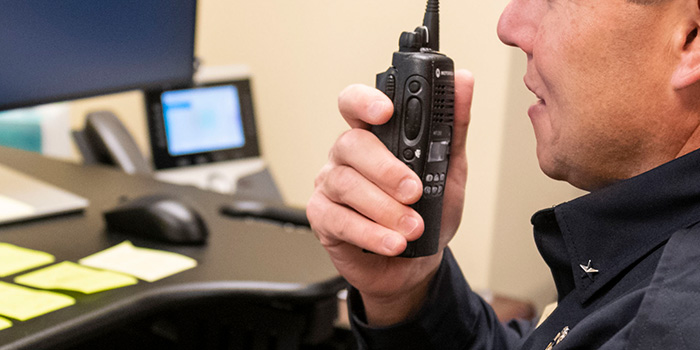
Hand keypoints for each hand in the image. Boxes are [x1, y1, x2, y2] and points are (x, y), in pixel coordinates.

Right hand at [307, 70, 473, 325]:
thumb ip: (453, 126)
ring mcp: (330, 185)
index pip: (356, 103)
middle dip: (386, 169)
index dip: (366, 101)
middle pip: (351, 144)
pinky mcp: (323, 218)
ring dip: (384, 208)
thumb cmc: (427, 214)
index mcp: (374, 136)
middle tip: (414, 190)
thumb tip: (463, 82)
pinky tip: (393, 243)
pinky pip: (339, 220)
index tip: (386, 112)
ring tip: (412, 227)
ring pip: (345, 183)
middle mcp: (347, 156)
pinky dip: (371, 233)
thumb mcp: (448, 170)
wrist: (416, 264)